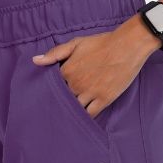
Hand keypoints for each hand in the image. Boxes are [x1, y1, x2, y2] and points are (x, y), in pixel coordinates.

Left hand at [32, 16, 160, 116]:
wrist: (127, 46)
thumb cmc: (102, 43)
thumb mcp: (76, 43)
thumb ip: (55, 53)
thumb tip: (35, 61)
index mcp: (67, 70)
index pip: (54, 86)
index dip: (55, 90)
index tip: (55, 94)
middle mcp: (76, 84)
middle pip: (64, 99)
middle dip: (63, 103)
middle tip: (60, 108)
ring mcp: (89, 93)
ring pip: (75, 108)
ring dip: (72, 112)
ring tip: (69, 117)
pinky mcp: (103, 100)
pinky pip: (90, 114)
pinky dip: (85, 117)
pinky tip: (82, 119)